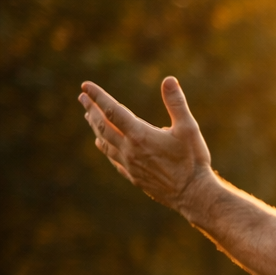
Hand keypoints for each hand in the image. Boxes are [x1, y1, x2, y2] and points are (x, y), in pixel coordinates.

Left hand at [80, 77, 214, 210]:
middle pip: (103, 125)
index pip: (112, 110)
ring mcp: (129, 164)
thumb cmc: (193, 160)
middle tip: (82, 98)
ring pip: (104, 142)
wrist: (193, 194)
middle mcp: (129, 149)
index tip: (86, 85)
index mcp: (139, 135)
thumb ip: (176, 104)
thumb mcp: (189, 128)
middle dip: (91, 110)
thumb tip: (169, 80)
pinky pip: (113, 159)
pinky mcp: (133, 176)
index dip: (98, 96)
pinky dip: (104, 147)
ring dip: (95, 127)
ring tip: (89, 117)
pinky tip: (102, 144)